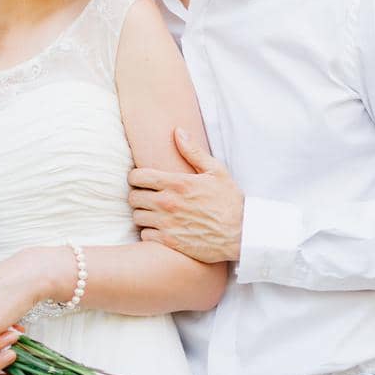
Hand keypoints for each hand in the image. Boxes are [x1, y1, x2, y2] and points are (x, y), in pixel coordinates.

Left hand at [128, 127, 243, 263]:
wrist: (241, 233)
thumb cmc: (229, 200)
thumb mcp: (215, 171)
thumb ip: (193, 151)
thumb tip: (177, 131)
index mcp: (177, 183)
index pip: (138, 177)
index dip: (135, 177)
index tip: (141, 179)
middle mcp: (169, 203)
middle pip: (133, 197)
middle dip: (138, 194)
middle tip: (147, 195)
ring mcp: (168, 224)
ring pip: (137, 216)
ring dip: (143, 213)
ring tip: (153, 212)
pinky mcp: (170, 242)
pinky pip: (145, 235)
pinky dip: (149, 231)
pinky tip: (160, 227)